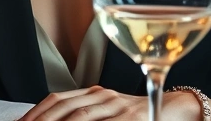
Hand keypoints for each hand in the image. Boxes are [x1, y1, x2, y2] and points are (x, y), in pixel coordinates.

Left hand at [19, 86, 197, 120]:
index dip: (35, 112)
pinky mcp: (132, 119)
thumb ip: (83, 115)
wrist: (175, 109)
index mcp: (93, 93)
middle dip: (41, 120)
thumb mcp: (108, 112)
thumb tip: (52, 120)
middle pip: (64, 107)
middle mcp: (103, 96)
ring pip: (81, 116)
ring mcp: (118, 107)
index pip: (56, 100)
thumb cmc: (137, 116)